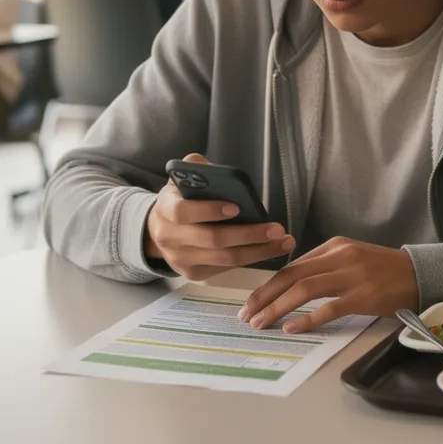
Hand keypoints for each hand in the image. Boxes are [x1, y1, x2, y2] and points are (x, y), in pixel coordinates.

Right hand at [144, 153, 294, 280]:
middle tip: (276, 229)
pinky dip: (250, 258)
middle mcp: (169, 238)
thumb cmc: (179, 200)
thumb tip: (216, 170)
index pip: (183, 212)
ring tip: (283, 241)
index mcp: (164, 209)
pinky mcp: (194, 274)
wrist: (159, 230)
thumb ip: (196, 169)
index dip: (209, 211)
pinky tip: (270, 249)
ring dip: (258, 251)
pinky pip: (226, 267)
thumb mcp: (181, 180)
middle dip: (248, 235)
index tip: (237, 207)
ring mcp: (181, 260)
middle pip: (212, 240)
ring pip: (224, 259)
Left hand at [238, 236, 418, 333]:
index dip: (268, 285)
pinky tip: (292, 328)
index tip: (252, 302)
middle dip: (264, 296)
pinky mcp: (364, 295)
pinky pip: (328, 308)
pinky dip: (307, 319)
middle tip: (247, 315)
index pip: (292, 266)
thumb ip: (325, 267)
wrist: (422, 275)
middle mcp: (339, 256)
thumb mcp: (353, 259)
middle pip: (291, 276)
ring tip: (262, 323)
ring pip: (303, 290)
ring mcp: (351, 275)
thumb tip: (293, 287)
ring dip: (278, 308)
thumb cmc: (386, 271)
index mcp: (334, 246)